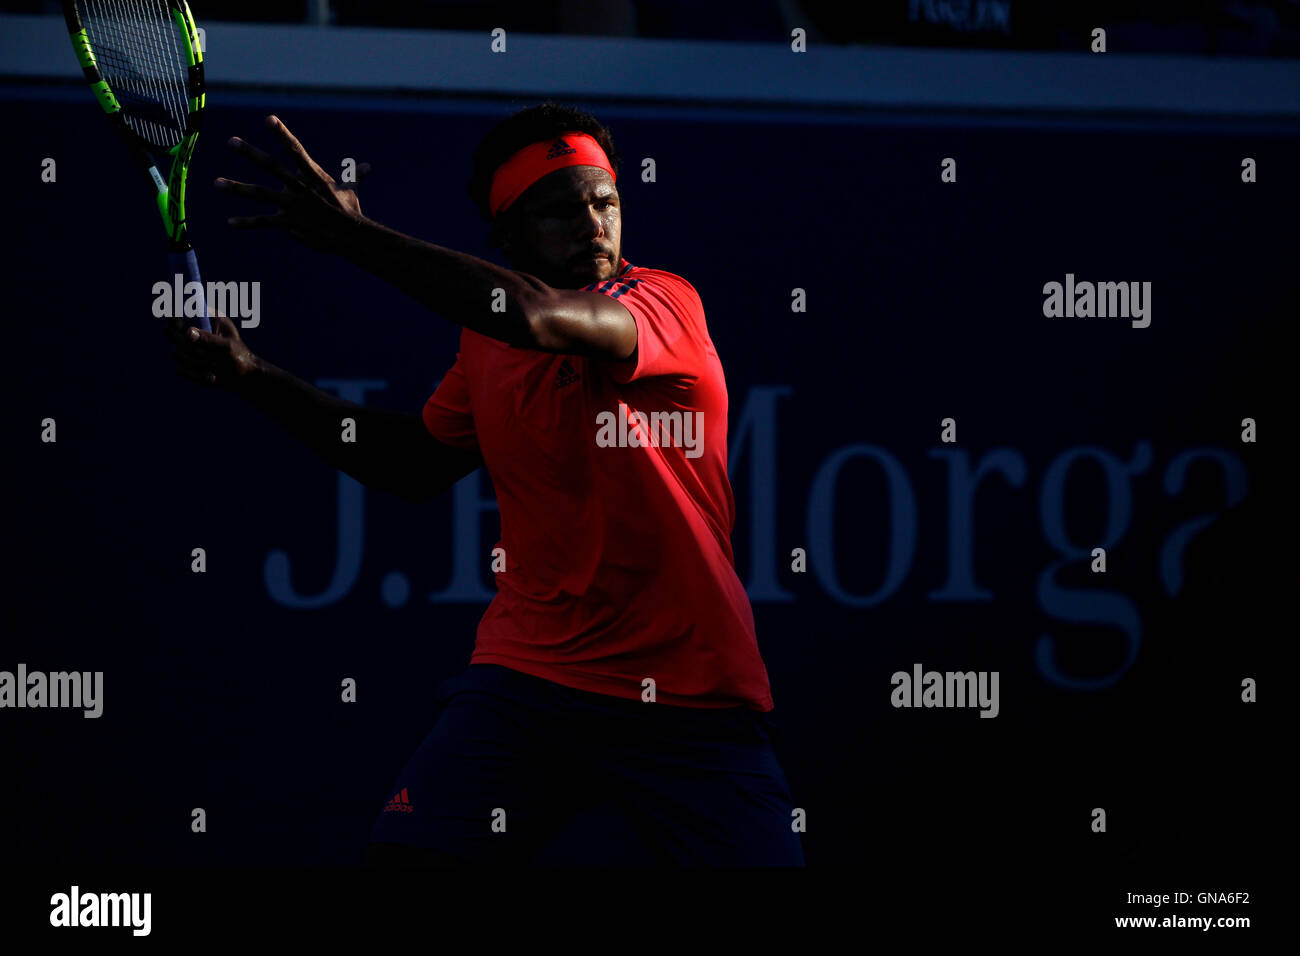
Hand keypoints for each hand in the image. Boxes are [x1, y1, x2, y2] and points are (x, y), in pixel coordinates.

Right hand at [165, 313, 259, 391]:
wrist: (244, 378)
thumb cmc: (240, 356)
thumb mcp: (227, 346)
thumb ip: (208, 339)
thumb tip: (188, 332)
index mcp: (204, 322)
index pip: (180, 313)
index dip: (175, 319)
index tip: (182, 327)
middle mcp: (193, 334)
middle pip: (171, 332)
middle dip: (184, 343)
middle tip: (202, 351)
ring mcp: (188, 351)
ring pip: (177, 353)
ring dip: (196, 362)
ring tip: (214, 365)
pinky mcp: (187, 366)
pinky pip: (182, 370)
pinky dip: (198, 374)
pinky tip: (212, 376)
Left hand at [218, 115, 370, 254]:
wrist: (349, 236)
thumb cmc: (350, 211)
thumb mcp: (350, 190)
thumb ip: (354, 175)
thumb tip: (368, 167)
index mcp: (312, 176)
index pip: (295, 150)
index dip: (282, 134)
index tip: (268, 119)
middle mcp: (298, 187)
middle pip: (270, 166)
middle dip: (249, 154)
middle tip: (230, 142)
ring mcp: (291, 205)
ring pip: (259, 193)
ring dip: (236, 188)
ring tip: (216, 183)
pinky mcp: (287, 223)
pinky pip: (263, 222)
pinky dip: (246, 223)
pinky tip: (229, 223)